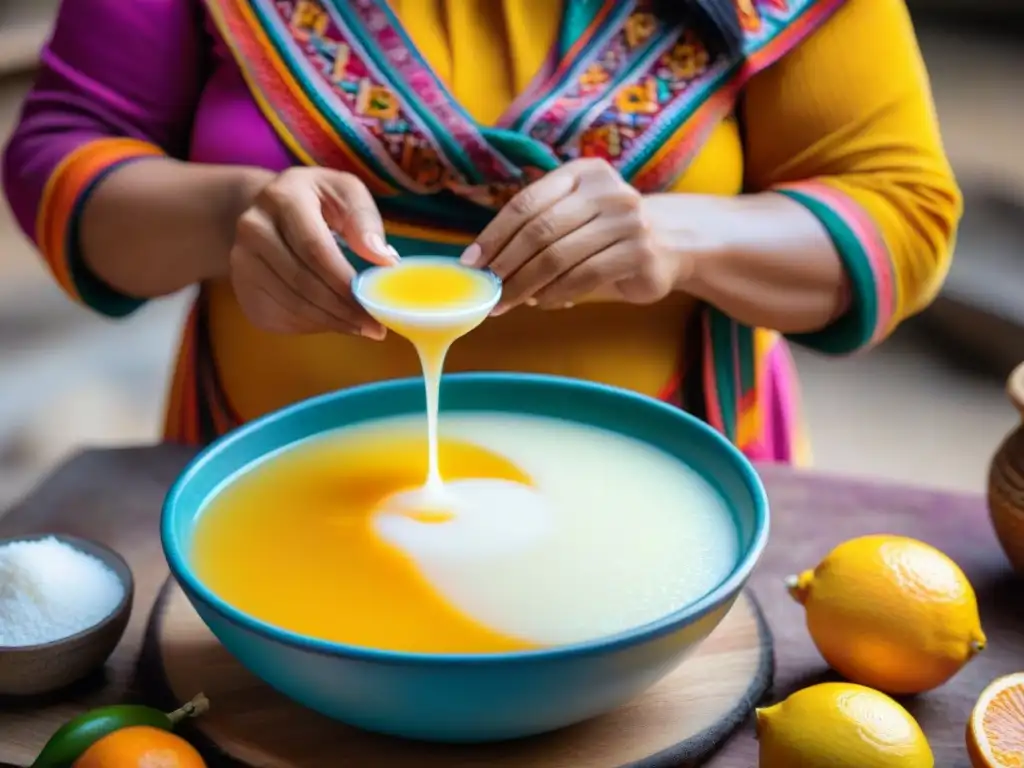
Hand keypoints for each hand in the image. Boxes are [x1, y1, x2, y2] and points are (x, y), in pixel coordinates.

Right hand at [230, 167, 398, 337]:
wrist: (268, 212)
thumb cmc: (317, 202)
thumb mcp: (346, 194)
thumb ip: (365, 221)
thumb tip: (383, 260)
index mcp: (283, 197)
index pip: (314, 249)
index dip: (345, 281)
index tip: (374, 303)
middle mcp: (253, 227)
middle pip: (302, 281)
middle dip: (342, 309)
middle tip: (374, 326)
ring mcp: (241, 260)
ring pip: (291, 304)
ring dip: (331, 322)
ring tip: (360, 327)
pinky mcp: (242, 287)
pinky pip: (279, 316)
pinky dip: (312, 326)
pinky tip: (334, 321)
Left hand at [461, 159, 679, 313]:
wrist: (671, 242)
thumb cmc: (607, 232)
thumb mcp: (574, 215)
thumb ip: (537, 227)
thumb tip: (482, 261)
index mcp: (581, 173)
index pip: (526, 203)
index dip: (494, 235)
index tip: (472, 263)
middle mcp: (606, 190)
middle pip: (539, 231)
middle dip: (506, 265)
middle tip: (488, 290)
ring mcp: (627, 219)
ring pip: (559, 257)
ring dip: (527, 285)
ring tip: (509, 302)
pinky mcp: (640, 251)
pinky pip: (585, 276)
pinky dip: (558, 293)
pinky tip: (544, 301)